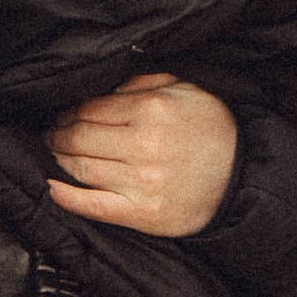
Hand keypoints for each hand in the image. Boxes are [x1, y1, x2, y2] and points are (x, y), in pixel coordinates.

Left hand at [46, 73, 238, 236]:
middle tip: (52, 133)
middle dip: (59, 134)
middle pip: (80, 137)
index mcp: (152, 110)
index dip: (69, 111)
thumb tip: (105, 89)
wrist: (244, 177)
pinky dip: (67, 197)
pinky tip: (52, 187)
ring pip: (81, 168)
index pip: (91, 108)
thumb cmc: (213, 129)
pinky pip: (93, 205)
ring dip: (60, 159)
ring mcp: (142, 182)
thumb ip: (144, 82)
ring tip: (55, 153)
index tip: (62, 114)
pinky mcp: (143, 213)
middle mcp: (144, 145)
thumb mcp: (186, 88)